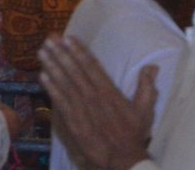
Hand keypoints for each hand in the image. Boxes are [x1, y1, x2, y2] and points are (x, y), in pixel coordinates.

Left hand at [37, 37, 155, 169]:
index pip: (92, 66)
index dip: (79, 51)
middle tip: (49, 39)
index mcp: (109, 91)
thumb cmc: (133, 133)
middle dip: (61, 53)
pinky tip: (42, 76)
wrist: (122, 158)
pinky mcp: (73, 121)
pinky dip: (50, 88)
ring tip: (42, 51)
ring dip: (52, 66)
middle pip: (74, 71)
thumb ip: (147, 86)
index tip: (68, 38)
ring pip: (64, 83)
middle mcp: (93, 96)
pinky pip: (59, 101)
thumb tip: (152, 66)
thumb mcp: (145, 109)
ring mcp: (81, 108)